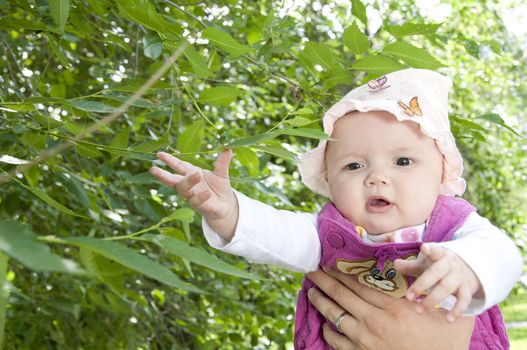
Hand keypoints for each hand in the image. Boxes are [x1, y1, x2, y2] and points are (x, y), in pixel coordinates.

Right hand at [149, 150, 237, 239]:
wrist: (226, 206)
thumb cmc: (219, 188)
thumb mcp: (221, 173)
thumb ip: (222, 162)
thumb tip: (228, 148)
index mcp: (191, 174)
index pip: (178, 166)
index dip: (169, 160)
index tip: (159, 154)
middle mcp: (189, 185)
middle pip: (173, 180)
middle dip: (163, 175)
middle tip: (153, 170)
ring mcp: (193, 196)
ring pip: (184, 190)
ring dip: (188, 182)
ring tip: (197, 175)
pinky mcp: (200, 206)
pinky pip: (196, 202)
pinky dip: (201, 197)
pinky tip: (207, 193)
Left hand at [306, 268, 473, 349]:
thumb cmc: (446, 342)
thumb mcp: (444, 311)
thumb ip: (433, 290)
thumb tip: (429, 267)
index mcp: (392, 307)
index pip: (357, 283)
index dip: (340, 272)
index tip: (328, 263)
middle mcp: (374, 321)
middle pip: (341, 295)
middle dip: (322, 280)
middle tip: (310, 270)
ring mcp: (365, 340)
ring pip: (334, 315)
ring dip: (320, 301)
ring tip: (311, 292)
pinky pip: (336, 340)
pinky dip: (328, 330)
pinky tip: (325, 322)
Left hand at [394, 243, 480, 321]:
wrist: (466, 269)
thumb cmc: (438, 266)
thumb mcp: (425, 263)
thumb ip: (410, 265)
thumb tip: (395, 264)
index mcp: (439, 254)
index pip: (435, 250)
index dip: (430, 249)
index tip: (424, 247)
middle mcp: (451, 264)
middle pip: (436, 273)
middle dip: (421, 285)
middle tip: (408, 297)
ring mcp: (460, 276)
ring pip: (447, 287)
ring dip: (432, 299)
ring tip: (419, 310)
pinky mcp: (467, 289)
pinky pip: (464, 300)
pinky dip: (457, 310)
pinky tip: (448, 319)